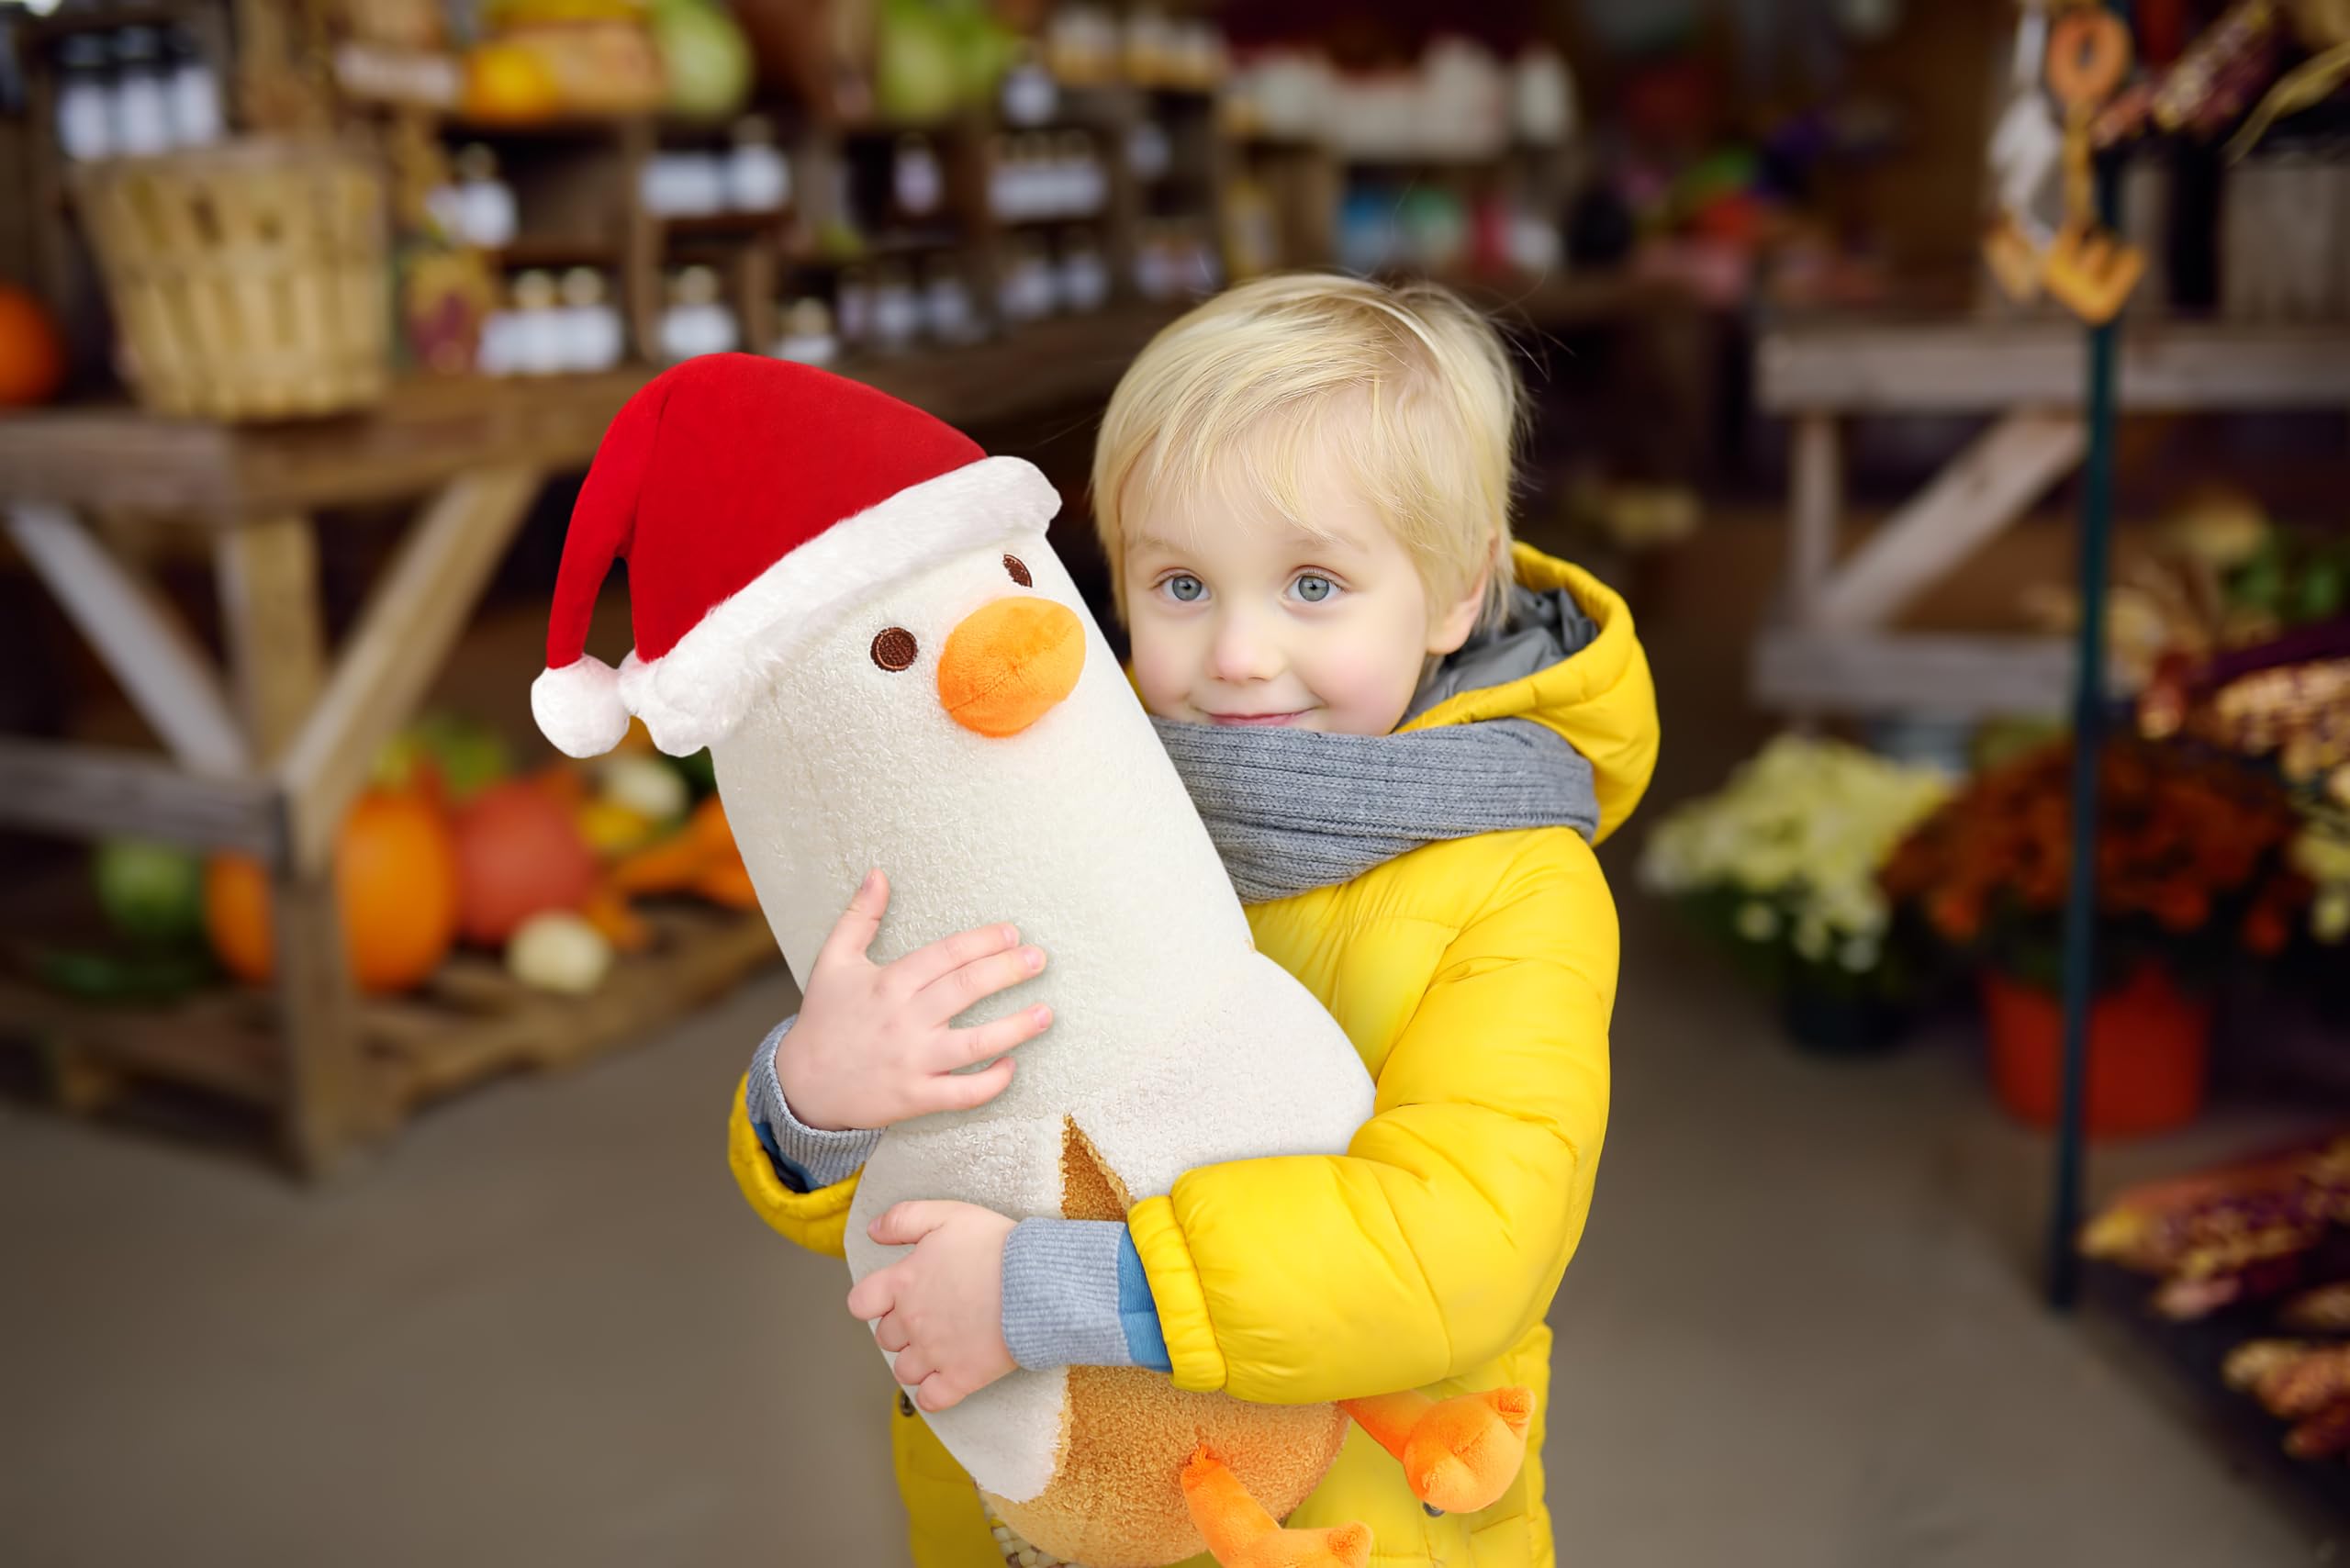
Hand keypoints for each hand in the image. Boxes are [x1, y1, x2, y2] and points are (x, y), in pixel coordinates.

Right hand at [775, 869, 1051, 1131]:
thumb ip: (859, 917)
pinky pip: (962, 1093)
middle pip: (966, 989)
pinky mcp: (916, 1097)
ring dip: (1016, 1027)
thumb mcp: (834, 961)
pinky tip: (1013, 1065)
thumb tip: (878, 874)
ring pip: (975, 1043)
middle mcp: (904, 1020)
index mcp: (889, 984)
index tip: (1012, 932)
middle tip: (1039, 958)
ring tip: (1047, 1012)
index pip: (945, 955)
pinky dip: (991, 1082)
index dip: (982, 941)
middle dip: (1007, 971)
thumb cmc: (824, 1018)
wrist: (803, 1086)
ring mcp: (913, 1061)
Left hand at [849, 1201, 1018, 1412]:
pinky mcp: (961, 1377)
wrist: (1037, 1281)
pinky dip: (934, 1392)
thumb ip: (903, 1219)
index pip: (860, 1303)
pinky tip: (949, 1376)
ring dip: (916, 1361)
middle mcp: (912, 1321)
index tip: (895, 1297)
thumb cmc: (996, 1246)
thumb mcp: (947, 1214)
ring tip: (942, 1344)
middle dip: (903, 1328)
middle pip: (886, 1337)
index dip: (874, 1301)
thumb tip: (872, 1231)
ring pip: (904, 1370)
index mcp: (903, 1282)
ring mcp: (935, 1353)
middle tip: (933, 1314)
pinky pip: (931, 1399)